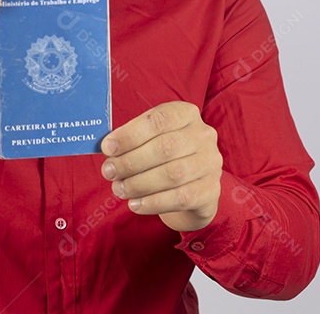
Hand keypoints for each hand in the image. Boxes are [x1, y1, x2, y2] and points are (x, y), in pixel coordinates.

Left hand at [100, 102, 222, 231]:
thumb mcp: (150, 139)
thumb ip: (131, 140)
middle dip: (131, 161)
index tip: (107, 147)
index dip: (131, 134)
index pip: (158, 120)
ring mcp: (211, 163)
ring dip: (139, 184)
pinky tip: (135, 204)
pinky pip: (180, 197)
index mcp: (186, 114)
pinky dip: (154, 202)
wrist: (192, 188)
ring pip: (172, 174)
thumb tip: (107, 147)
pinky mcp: (211, 190)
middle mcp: (203, 135)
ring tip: (118, 189)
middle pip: (165, 147)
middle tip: (109, 171)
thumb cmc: (164, 157)